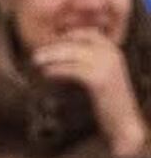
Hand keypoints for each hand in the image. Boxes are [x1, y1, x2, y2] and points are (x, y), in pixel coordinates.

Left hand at [35, 29, 147, 156]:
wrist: (123, 123)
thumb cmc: (108, 104)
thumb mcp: (100, 79)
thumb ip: (87, 66)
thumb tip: (61, 59)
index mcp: (114, 51)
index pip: (88, 33)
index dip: (67, 36)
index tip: (48, 43)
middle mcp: (112, 54)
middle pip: (78, 41)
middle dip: (54, 46)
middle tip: (35, 54)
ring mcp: (107, 66)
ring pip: (73, 53)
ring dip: (51, 55)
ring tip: (35, 61)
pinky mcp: (99, 80)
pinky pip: (73, 69)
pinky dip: (57, 69)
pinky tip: (46, 73)